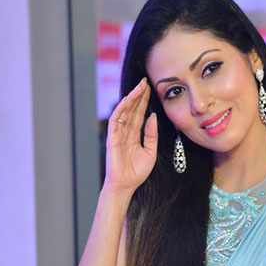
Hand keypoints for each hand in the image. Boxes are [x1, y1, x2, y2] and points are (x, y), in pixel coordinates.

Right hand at [103, 77, 157, 196]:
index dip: (144, 101)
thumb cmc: (137, 171)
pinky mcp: (112, 138)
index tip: (150, 88)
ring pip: (124, 112)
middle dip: (138, 95)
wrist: (126, 184)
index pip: (139, 113)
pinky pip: (116, 120)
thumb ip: (152, 134)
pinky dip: (121, 110)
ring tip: (138, 88)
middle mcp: (126, 131)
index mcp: (135, 134)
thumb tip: (153, 117)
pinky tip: (126, 101)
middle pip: (132, 109)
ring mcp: (118, 133)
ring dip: (131, 99)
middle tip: (145, 81)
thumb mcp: (151, 151)